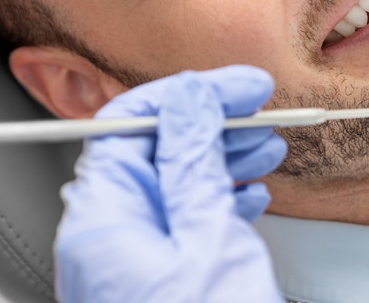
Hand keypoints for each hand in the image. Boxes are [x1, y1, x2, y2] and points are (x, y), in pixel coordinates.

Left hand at [55, 66, 286, 302]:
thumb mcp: (209, 239)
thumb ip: (193, 165)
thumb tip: (189, 102)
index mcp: (102, 219)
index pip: (129, 123)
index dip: (188, 94)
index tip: (239, 87)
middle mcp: (104, 238)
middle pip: (152, 151)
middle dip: (212, 125)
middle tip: (261, 113)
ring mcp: (127, 262)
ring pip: (171, 185)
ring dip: (222, 160)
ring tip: (267, 149)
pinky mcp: (153, 281)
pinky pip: (178, 223)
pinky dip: (216, 202)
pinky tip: (249, 195)